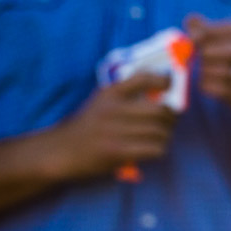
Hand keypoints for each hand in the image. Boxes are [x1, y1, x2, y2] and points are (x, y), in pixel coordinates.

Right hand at [45, 72, 179, 179]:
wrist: (60, 150)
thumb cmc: (87, 126)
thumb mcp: (102, 101)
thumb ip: (128, 94)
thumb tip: (165, 88)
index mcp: (110, 93)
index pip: (145, 79)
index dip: (164, 81)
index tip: (170, 86)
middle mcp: (114, 109)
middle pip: (161, 111)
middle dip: (170, 118)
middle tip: (168, 122)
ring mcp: (115, 131)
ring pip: (160, 132)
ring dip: (165, 136)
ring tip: (158, 138)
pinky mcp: (118, 151)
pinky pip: (154, 149)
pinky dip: (157, 150)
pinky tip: (150, 150)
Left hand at [186, 13, 230, 115]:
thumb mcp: (226, 42)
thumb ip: (207, 29)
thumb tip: (191, 20)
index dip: (209, 32)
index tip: (191, 38)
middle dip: (209, 52)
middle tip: (196, 55)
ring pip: (230, 72)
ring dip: (208, 70)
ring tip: (201, 70)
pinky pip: (228, 90)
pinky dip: (212, 86)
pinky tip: (203, 85)